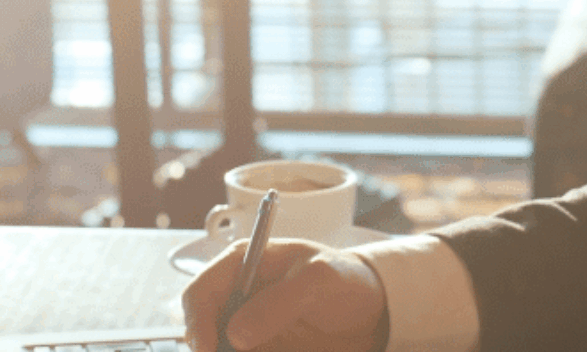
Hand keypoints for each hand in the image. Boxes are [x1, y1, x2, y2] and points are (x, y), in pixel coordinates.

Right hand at [182, 238, 388, 351]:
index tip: (208, 348)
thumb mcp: (321, 279)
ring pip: (217, 346)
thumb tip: (236, 332)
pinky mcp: (256, 348)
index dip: (197, 322)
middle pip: (200, 329)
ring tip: (268, 350)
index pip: (200, 291)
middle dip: (209, 347)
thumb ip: (281, 300)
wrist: (370, 310)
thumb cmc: (346, 280)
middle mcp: (236, 295)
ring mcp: (243, 325)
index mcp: (243, 263)